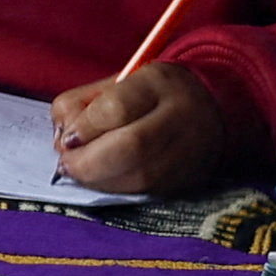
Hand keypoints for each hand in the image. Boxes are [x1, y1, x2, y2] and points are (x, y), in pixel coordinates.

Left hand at [50, 64, 261, 194]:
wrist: (213, 109)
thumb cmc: (151, 95)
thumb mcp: (118, 83)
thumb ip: (83, 104)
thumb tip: (62, 139)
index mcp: (159, 83)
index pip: (118, 106)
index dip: (85, 126)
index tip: (66, 137)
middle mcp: (180, 117)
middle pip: (131, 147)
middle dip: (88, 162)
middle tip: (66, 163)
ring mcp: (188, 153)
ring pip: (138, 177)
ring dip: (98, 180)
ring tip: (79, 172)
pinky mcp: (187, 180)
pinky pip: (145, 192)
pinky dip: (115, 189)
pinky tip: (102, 180)